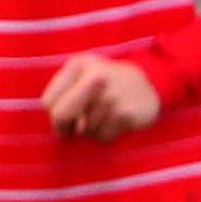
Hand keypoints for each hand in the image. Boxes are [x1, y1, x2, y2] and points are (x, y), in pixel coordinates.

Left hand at [41, 53, 165, 141]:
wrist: (152, 82)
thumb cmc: (106, 83)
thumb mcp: (82, 77)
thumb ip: (64, 97)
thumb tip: (73, 128)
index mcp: (79, 65)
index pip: (49, 101)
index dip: (54, 114)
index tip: (67, 116)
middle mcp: (95, 77)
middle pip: (61, 114)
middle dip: (65, 127)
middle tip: (77, 127)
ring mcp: (112, 95)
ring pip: (84, 129)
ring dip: (91, 130)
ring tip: (105, 117)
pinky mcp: (126, 113)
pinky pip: (103, 136)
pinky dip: (107, 135)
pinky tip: (117, 122)